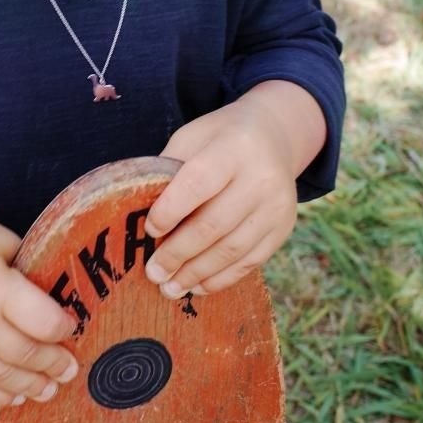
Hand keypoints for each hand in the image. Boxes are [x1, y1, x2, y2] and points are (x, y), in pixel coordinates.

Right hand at [0, 198, 79, 408]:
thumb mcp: (4, 243)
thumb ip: (29, 278)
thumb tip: (59, 309)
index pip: (41, 323)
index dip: (63, 329)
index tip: (72, 328)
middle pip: (23, 355)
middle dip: (53, 365)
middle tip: (70, 369)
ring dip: (29, 387)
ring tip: (49, 389)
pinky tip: (16, 395)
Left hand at [143, 81, 324, 296]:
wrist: (273, 135)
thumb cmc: (219, 139)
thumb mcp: (193, 138)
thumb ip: (170, 171)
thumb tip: (140, 216)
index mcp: (233, 148)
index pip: (198, 183)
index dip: (171, 210)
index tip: (149, 231)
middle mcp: (261, 177)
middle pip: (215, 223)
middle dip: (179, 253)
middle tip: (153, 272)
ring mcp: (277, 206)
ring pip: (233, 249)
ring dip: (197, 273)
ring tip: (170, 287)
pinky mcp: (283, 228)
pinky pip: (251, 261)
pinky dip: (221, 278)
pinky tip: (197, 286)